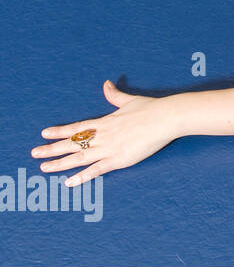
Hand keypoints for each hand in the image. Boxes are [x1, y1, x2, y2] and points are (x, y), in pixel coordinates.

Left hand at [32, 81, 180, 186]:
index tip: (44, 134)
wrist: (166, 118)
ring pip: (79, 158)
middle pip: (72, 144)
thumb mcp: (129, 101)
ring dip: (60, 163)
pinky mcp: (119, 159)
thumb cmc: (150, 108)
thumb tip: (106, 84)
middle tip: (34, 153)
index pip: (76, 128)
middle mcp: (103, 136)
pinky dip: (82, 177)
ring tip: (44, 168)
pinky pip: (97, 170)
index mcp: (104, 122)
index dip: (59, 131)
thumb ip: (115, 95)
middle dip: (52, 149)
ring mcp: (110, 148)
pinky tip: (69, 182)